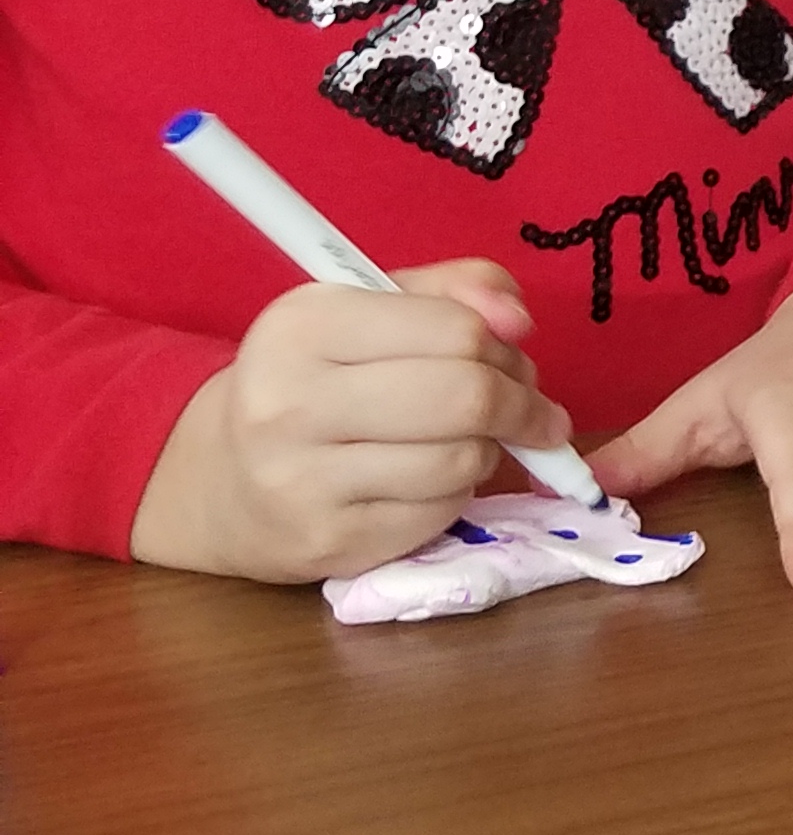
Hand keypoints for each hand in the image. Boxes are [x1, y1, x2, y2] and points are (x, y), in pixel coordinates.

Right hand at [130, 261, 564, 581]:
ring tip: (467, 440)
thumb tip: (519, 317)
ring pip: (461, 459)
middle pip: (466, 397)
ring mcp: (304, 481)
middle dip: (520, 403)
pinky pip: (441, 512)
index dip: (504, 345)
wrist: (220, 480)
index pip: (455, 330)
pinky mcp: (329, 542)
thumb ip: (454, 291)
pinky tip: (427, 481)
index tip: (513, 355)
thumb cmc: (313, 380)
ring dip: (488, 450)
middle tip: (529, 409)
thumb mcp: (368, 311)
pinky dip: (456, 494)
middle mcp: (290, 403)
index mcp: (302, 326)